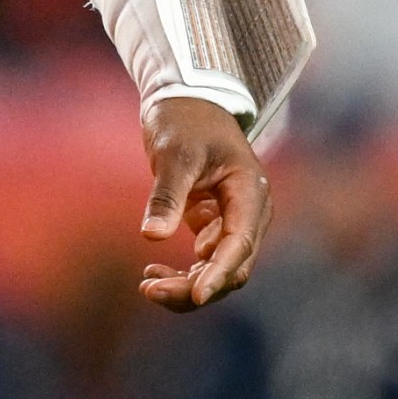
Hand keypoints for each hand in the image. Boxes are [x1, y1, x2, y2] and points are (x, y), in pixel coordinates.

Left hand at [137, 95, 270, 311]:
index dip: (219, 273)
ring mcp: (233, 221)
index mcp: (250, 192)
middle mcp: (249, 213)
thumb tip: (152, 236)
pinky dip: (183, 272)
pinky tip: (152, 275)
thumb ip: (166, 195)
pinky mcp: (215, 225)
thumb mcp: (173, 153)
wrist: (185, 102)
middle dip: (195, 285)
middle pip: (232, 266)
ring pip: (218, 269)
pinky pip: (204, 261)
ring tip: (147, 287)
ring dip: (187, 284)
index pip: (240, 243)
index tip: (195, 296)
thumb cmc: (184, 121)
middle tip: (149, 290)